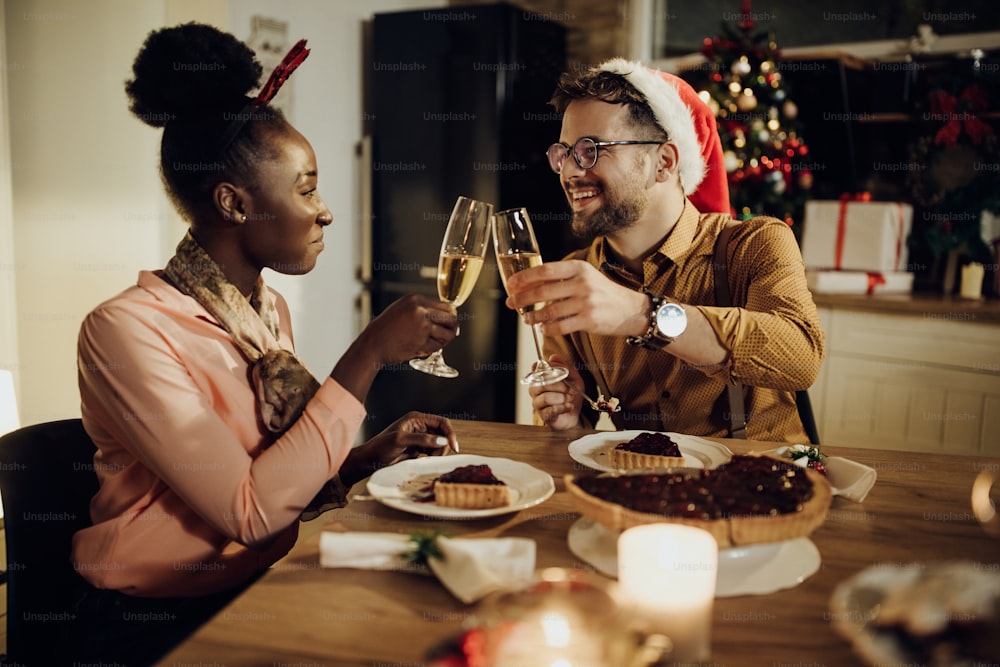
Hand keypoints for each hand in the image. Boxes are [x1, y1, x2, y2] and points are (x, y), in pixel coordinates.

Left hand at [339, 411, 457, 485]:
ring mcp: (420, 438)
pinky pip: (433, 452)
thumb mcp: (400, 441)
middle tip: (435, 457)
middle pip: (443, 434)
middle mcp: (420, 426)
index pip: (441, 422)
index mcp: (416, 419)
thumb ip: (422, 439)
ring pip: (439, 445)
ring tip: (425, 459)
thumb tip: (442, 440)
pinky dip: (432, 458)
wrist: (369, 461)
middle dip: (443, 446)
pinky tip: (423, 461)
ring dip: (438, 453)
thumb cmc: (380, 447)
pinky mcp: (418, 449)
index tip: (453, 447)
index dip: (450, 433)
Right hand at [364, 294, 458, 365]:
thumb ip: (423, 308)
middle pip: (451, 318)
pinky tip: (423, 347)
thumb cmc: (387, 328)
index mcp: (416, 300)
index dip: (451, 315)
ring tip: (435, 342)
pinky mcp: (421, 342)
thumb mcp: (403, 308)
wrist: (373, 343)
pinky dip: (433, 349)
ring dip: (444, 340)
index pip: (447, 305)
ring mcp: (421, 326)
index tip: (450, 322)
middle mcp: (420, 311)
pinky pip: (437, 346)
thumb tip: (447, 314)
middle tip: (449, 334)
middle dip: (452, 328)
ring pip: (447, 334)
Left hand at [504, 260, 647, 337]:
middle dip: (522, 299)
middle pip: (542, 291)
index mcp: (578, 268)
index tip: (511, 285)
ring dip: (533, 316)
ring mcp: (586, 302)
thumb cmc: (603, 293)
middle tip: (511, 304)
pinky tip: (543, 328)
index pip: (544, 270)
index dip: (524, 278)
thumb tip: (530, 284)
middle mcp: (582, 283)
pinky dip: (548, 329)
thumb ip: (562, 278)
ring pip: (549, 311)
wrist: (630, 309)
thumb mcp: (585, 277)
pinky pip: (560, 326)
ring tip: (526, 319)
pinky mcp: (589, 320)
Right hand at [528, 354, 584, 429]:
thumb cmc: (571, 394)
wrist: (574, 414)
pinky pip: (551, 410)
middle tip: (571, 390)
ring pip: (546, 397)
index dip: (547, 369)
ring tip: (571, 399)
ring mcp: (537, 403)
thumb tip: (553, 357)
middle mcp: (535, 389)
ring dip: (563, 398)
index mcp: (541, 377)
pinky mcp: (543, 415)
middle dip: (561, 386)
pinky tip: (569, 406)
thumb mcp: (574, 378)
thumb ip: (565, 367)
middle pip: (543, 384)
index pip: (537, 368)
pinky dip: (563, 407)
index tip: (560, 373)